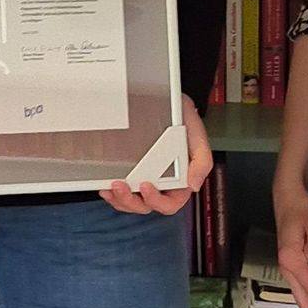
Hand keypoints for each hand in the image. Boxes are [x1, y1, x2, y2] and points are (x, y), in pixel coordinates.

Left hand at [99, 95, 212, 214]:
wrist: (171, 101)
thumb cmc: (185, 121)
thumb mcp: (198, 139)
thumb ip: (201, 163)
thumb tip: (193, 185)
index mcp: (181, 181)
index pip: (170, 203)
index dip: (157, 201)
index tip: (146, 185)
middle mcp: (163, 183)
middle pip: (147, 205)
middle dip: (132, 201)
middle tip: (121, 186)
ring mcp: (147, 178)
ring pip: (133, 201)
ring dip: (120, 199)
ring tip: (111, 187)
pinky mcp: (133, 171)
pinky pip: (123, 189)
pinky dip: (113, 192)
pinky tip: (106, 185)